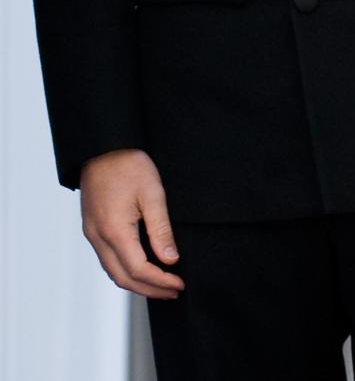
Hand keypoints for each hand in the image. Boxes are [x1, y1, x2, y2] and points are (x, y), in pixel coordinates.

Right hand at [80, 149, 184, 298]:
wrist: (102, 147)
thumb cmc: (128, 165)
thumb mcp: (152, 193)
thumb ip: (161, 229)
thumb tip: (170, 260)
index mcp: (114, 231)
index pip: (139, 269)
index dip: (160, 281)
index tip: (179, 284)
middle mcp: (98, 238)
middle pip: (123, 278)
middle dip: (149, 289)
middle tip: (173, 291)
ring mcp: (92, 234)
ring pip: (112, 272)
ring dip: (136, 283)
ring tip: (160, 284)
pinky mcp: (91, 228)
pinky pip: (107, 259)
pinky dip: (124, 270)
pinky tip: (140, 268)